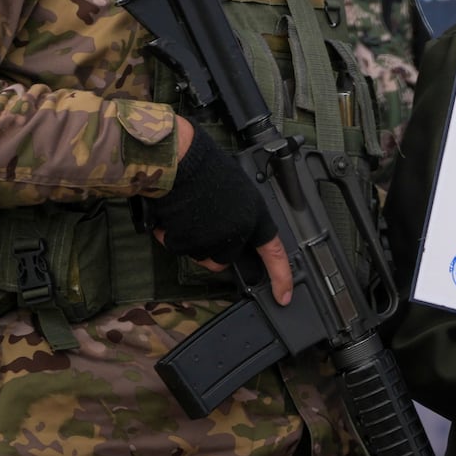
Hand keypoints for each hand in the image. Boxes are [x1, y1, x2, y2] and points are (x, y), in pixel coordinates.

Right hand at [152, 117, 292, 304]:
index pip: (274, 253)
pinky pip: (177, 247)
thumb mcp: (239, 191)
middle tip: (203, 221)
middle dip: (213, 248)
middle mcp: (237, 231)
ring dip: (192, 241)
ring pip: (201, 255)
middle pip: (225, 258)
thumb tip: (238, 236)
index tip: (284, 296)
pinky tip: (173, 215)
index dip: (281, 276)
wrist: (181, 159)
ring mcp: (212, 239)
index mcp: (255, 217)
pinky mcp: (186, 241)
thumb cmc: (208, 168)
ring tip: (188, 212)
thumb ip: (242, 217)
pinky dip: (171, 235)